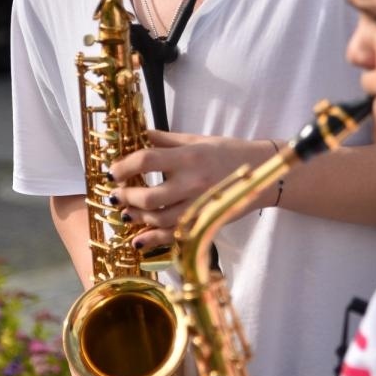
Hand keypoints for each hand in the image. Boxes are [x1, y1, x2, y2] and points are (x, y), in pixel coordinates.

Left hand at [108, 131, 275, 249]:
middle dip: (127, 197)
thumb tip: (137, 134)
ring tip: (127, 212)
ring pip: (161, 219)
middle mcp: (194, 182)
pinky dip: (155, 239)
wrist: (263, 173)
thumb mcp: (197, 140)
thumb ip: (165, 140)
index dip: (124, 166)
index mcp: (190, 157)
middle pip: (151, 196)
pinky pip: (176, 235)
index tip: (113, 171)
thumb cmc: (228, 152)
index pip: (148, 160)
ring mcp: (201, 205)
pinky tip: (139, 240)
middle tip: (116, 195)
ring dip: (138, 217)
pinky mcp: (206, 221)